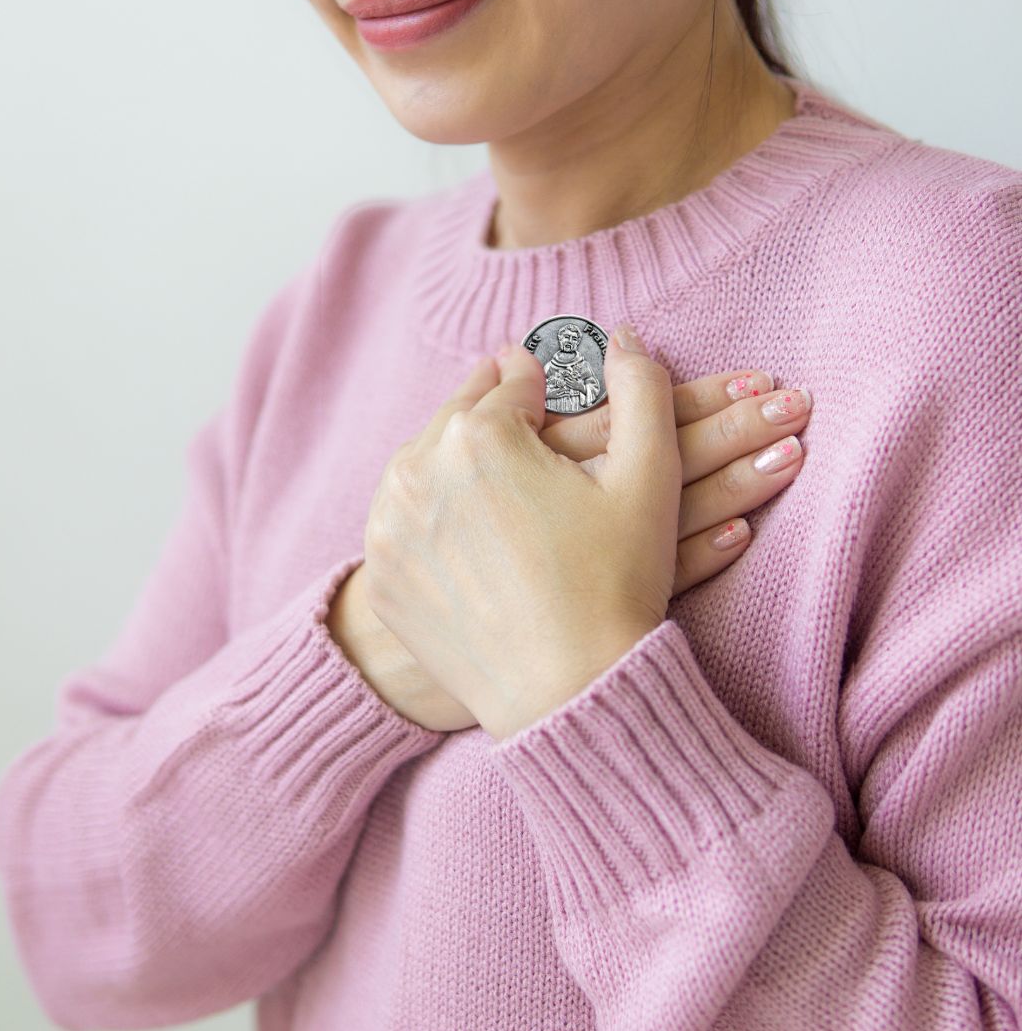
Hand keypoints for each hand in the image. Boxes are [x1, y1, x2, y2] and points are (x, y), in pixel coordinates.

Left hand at [328, 344, 810, 732]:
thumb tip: (624, 337)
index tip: (537, 376)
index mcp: (479, 432)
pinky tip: (459, 519)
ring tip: (484, 459)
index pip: (511, 383)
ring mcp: (390, 526)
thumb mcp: (649, 477)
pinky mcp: (382, 575)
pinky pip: (402, 520)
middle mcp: (418, 469)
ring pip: (423, 463)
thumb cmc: (614, 584)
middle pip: (459, 417)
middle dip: (489, 409)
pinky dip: (427, 510)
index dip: (536, 378)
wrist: (568, 693)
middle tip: (507, 400)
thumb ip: (642, 389)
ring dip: (452, 453)